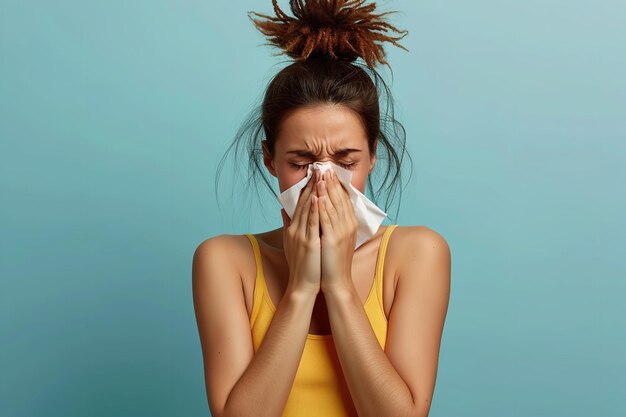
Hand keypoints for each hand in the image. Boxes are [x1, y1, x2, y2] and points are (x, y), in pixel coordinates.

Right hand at [280, 170, 321, 295]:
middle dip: (312, 184)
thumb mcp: (291, 242)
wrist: (302, 285)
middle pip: (304, 202)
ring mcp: (302, 235)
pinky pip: (312, 223)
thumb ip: (288, 224)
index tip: (314, 174)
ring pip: (308, 209)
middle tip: (318, 168)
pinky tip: (319, 198)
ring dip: (314, 191)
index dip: (307, 188)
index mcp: (293, 228)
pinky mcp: (309, 243)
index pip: (300, 203)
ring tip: (320, 176)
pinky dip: (315, 210)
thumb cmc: (300, 265)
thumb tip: (284, 210)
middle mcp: (295, 229)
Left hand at [315, 169, 357, 293]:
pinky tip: (317, 196)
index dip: (337, 185)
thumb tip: (322, 210)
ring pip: (334, 206)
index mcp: (349, 224)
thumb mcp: (333, 238)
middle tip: (326, 166)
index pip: (344, 199)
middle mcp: (348, 225)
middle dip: (332, 182)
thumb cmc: (333, 261)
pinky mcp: (333, 239)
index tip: (330, 171)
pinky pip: (327, 219)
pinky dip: (322, 207)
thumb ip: (329, 223)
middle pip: (340, 199)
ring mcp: (341, 232)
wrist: (336, 281)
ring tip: (321, 175)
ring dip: (327, 189)